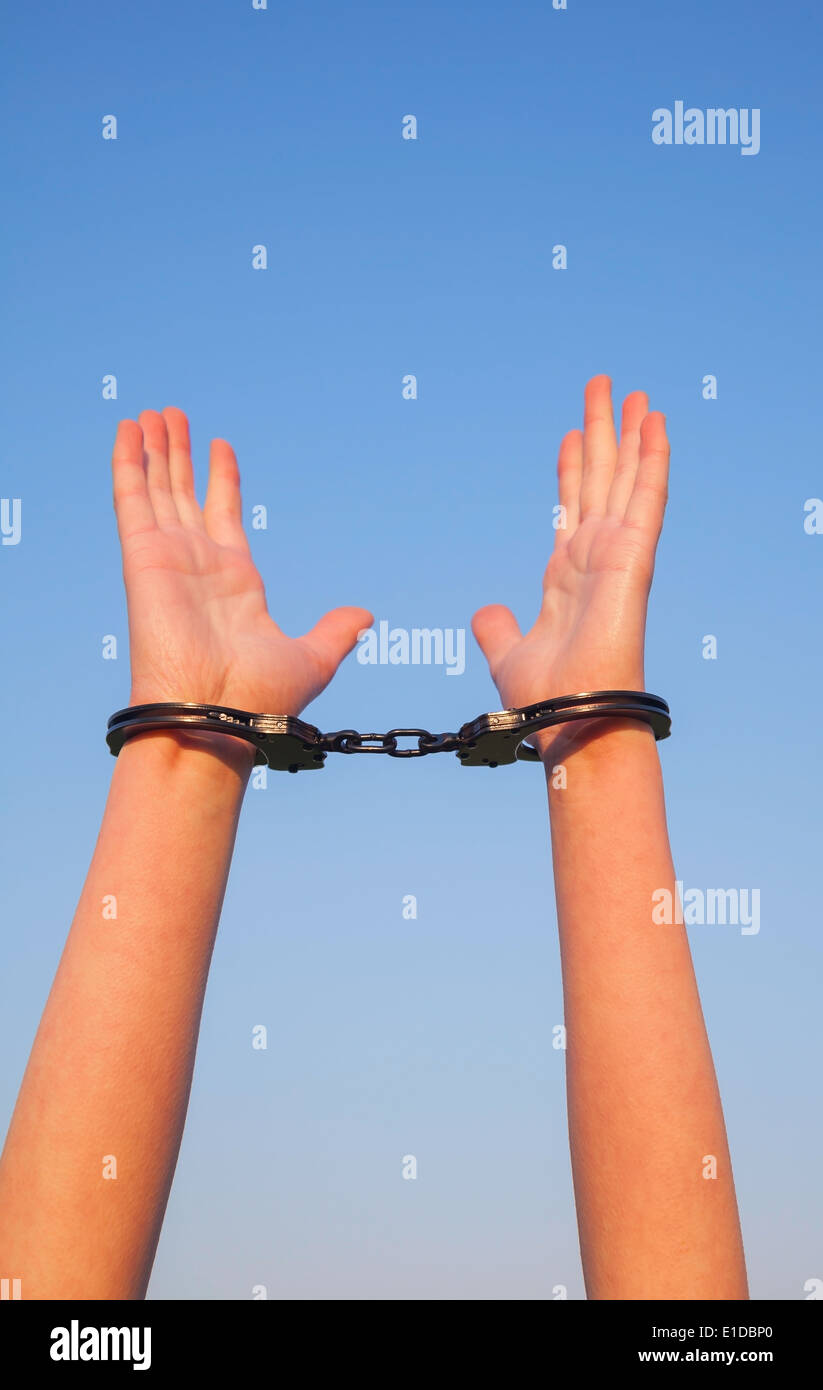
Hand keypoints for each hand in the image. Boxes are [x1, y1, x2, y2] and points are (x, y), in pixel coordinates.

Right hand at [112, 409, 371, 718]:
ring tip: (153, 412)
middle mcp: (198, 565)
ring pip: (157, 490)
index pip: (224, 516)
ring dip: (154, 450)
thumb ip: (335, 632)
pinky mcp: (143, 557)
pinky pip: (132, 499)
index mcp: (235, 582)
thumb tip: (365, 617)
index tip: (220, 446)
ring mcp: (169, 559)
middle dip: (180, 456)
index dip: (222, 480)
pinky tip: (128, 429)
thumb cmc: (260, 700)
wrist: (219, 717)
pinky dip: (128, 463)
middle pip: (185, 495)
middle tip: (174, 416)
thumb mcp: (312, 659)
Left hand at [471, 375, 668, 754]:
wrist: (569, 719)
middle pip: (599, 481)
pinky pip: (646, 497)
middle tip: (604, 388)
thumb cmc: (545, 699)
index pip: (570, 508)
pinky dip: (652, 458)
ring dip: (632, 434)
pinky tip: (655, 422)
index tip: (570, 435)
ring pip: (625, 478)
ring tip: (636, 392)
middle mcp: (595, 558)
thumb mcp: (509, 654)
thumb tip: (485, 613)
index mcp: (567, 576)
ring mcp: (617, 554)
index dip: (570, 470)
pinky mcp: (634, 557)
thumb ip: (497, 629)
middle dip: (602, 433)